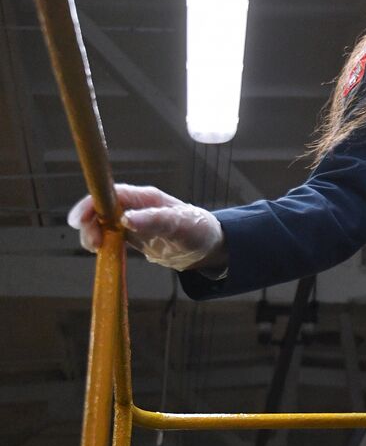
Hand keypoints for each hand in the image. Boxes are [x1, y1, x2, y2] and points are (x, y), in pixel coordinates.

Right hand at [67, 183, 225, 271]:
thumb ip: (153, 220)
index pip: (111, 194)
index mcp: (146, 198)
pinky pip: (109, 235)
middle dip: (90, 223)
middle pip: (100, 208)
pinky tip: (102, 251)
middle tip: (92, 243)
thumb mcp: (179, 224)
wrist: (208, 246)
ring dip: (93, 234)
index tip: (78, 220)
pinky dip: (101, 243)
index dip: (91, 203)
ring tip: (97, 248)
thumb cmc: (198, 229)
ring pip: (101, 223)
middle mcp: (136, 206)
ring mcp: (132, 220)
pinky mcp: (132, 235)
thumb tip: (125, 219)